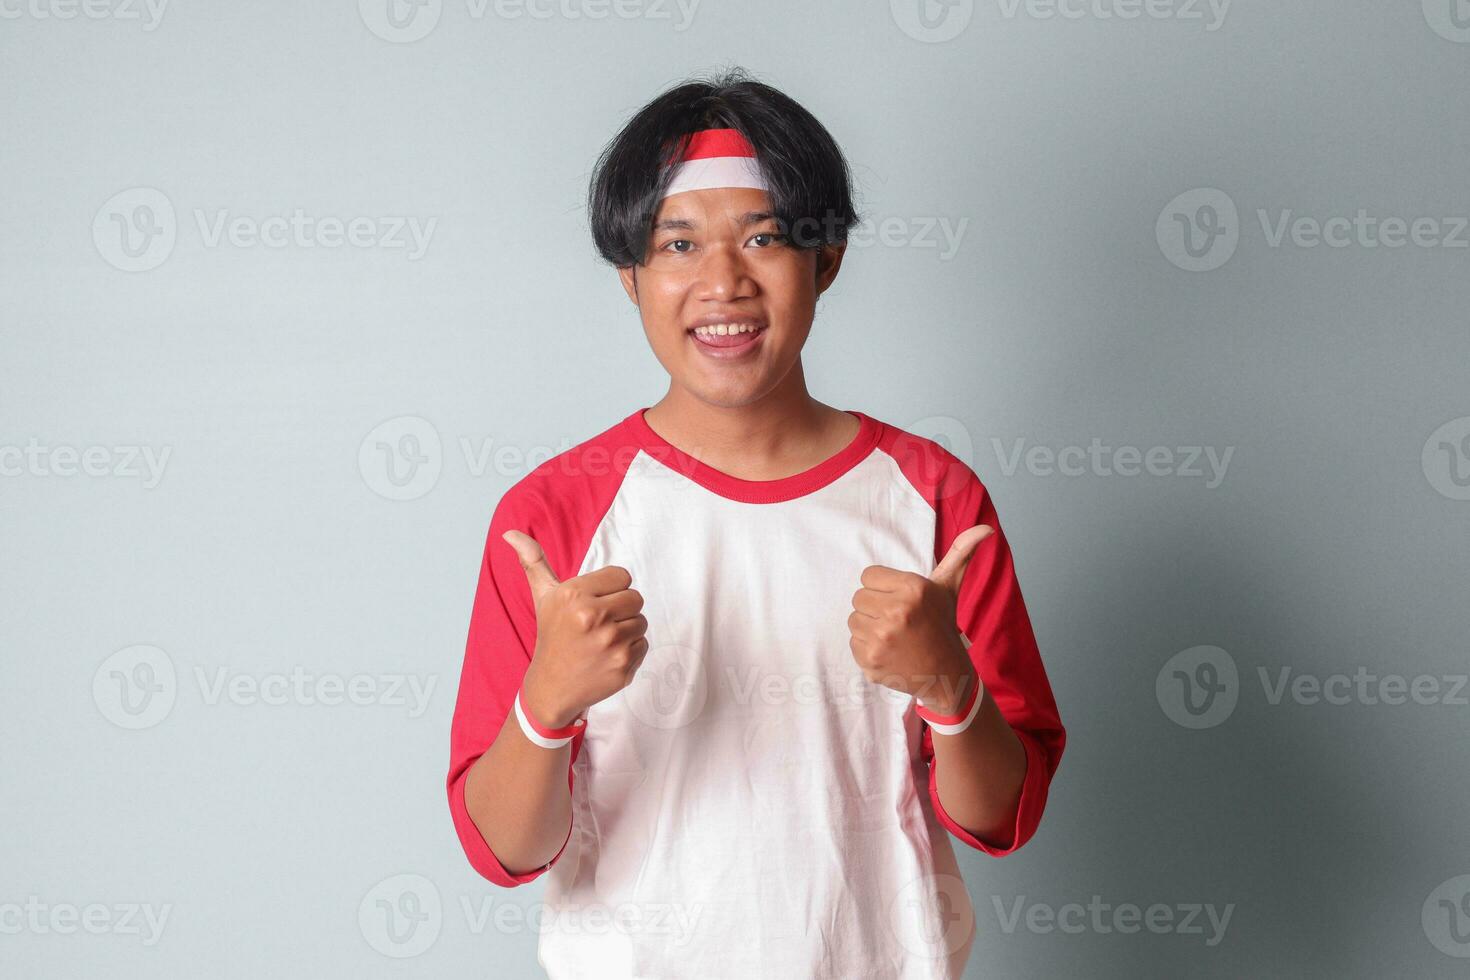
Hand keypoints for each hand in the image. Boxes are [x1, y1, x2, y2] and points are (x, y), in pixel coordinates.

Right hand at [502, 529, 649, 728]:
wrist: (551, 687)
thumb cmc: (551, 635)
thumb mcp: (543, 596)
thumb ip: (534, 561)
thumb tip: (510, 532)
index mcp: (574, 594)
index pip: (623, 576)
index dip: (611, 589)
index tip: (595, 603)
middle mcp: (592, 617)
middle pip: (636, 597)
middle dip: (621, 609)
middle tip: (599, 624)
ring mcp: (610, 643)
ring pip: (641, 621)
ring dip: (626, 630)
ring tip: (602, 640)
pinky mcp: (623, 665)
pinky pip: (644, 644)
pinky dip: (630, 650)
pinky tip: (607, 656)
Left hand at [847, 524, 993, 714]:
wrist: (946, 675)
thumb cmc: (942, 625)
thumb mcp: (949, 588)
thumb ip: (961, 554)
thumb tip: (986, 528)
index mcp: (913, 589)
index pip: (868, 576)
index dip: (882, 587)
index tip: (899, 600)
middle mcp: (896, 612)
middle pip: (859, 597)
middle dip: (876, 606)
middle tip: (897, 620)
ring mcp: (881, 638)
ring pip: (854, 620)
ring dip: (869, 627)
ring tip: (893, 635)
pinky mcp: (869, 660)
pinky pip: (853, 642)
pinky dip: (867, 647)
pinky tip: (889, 651)